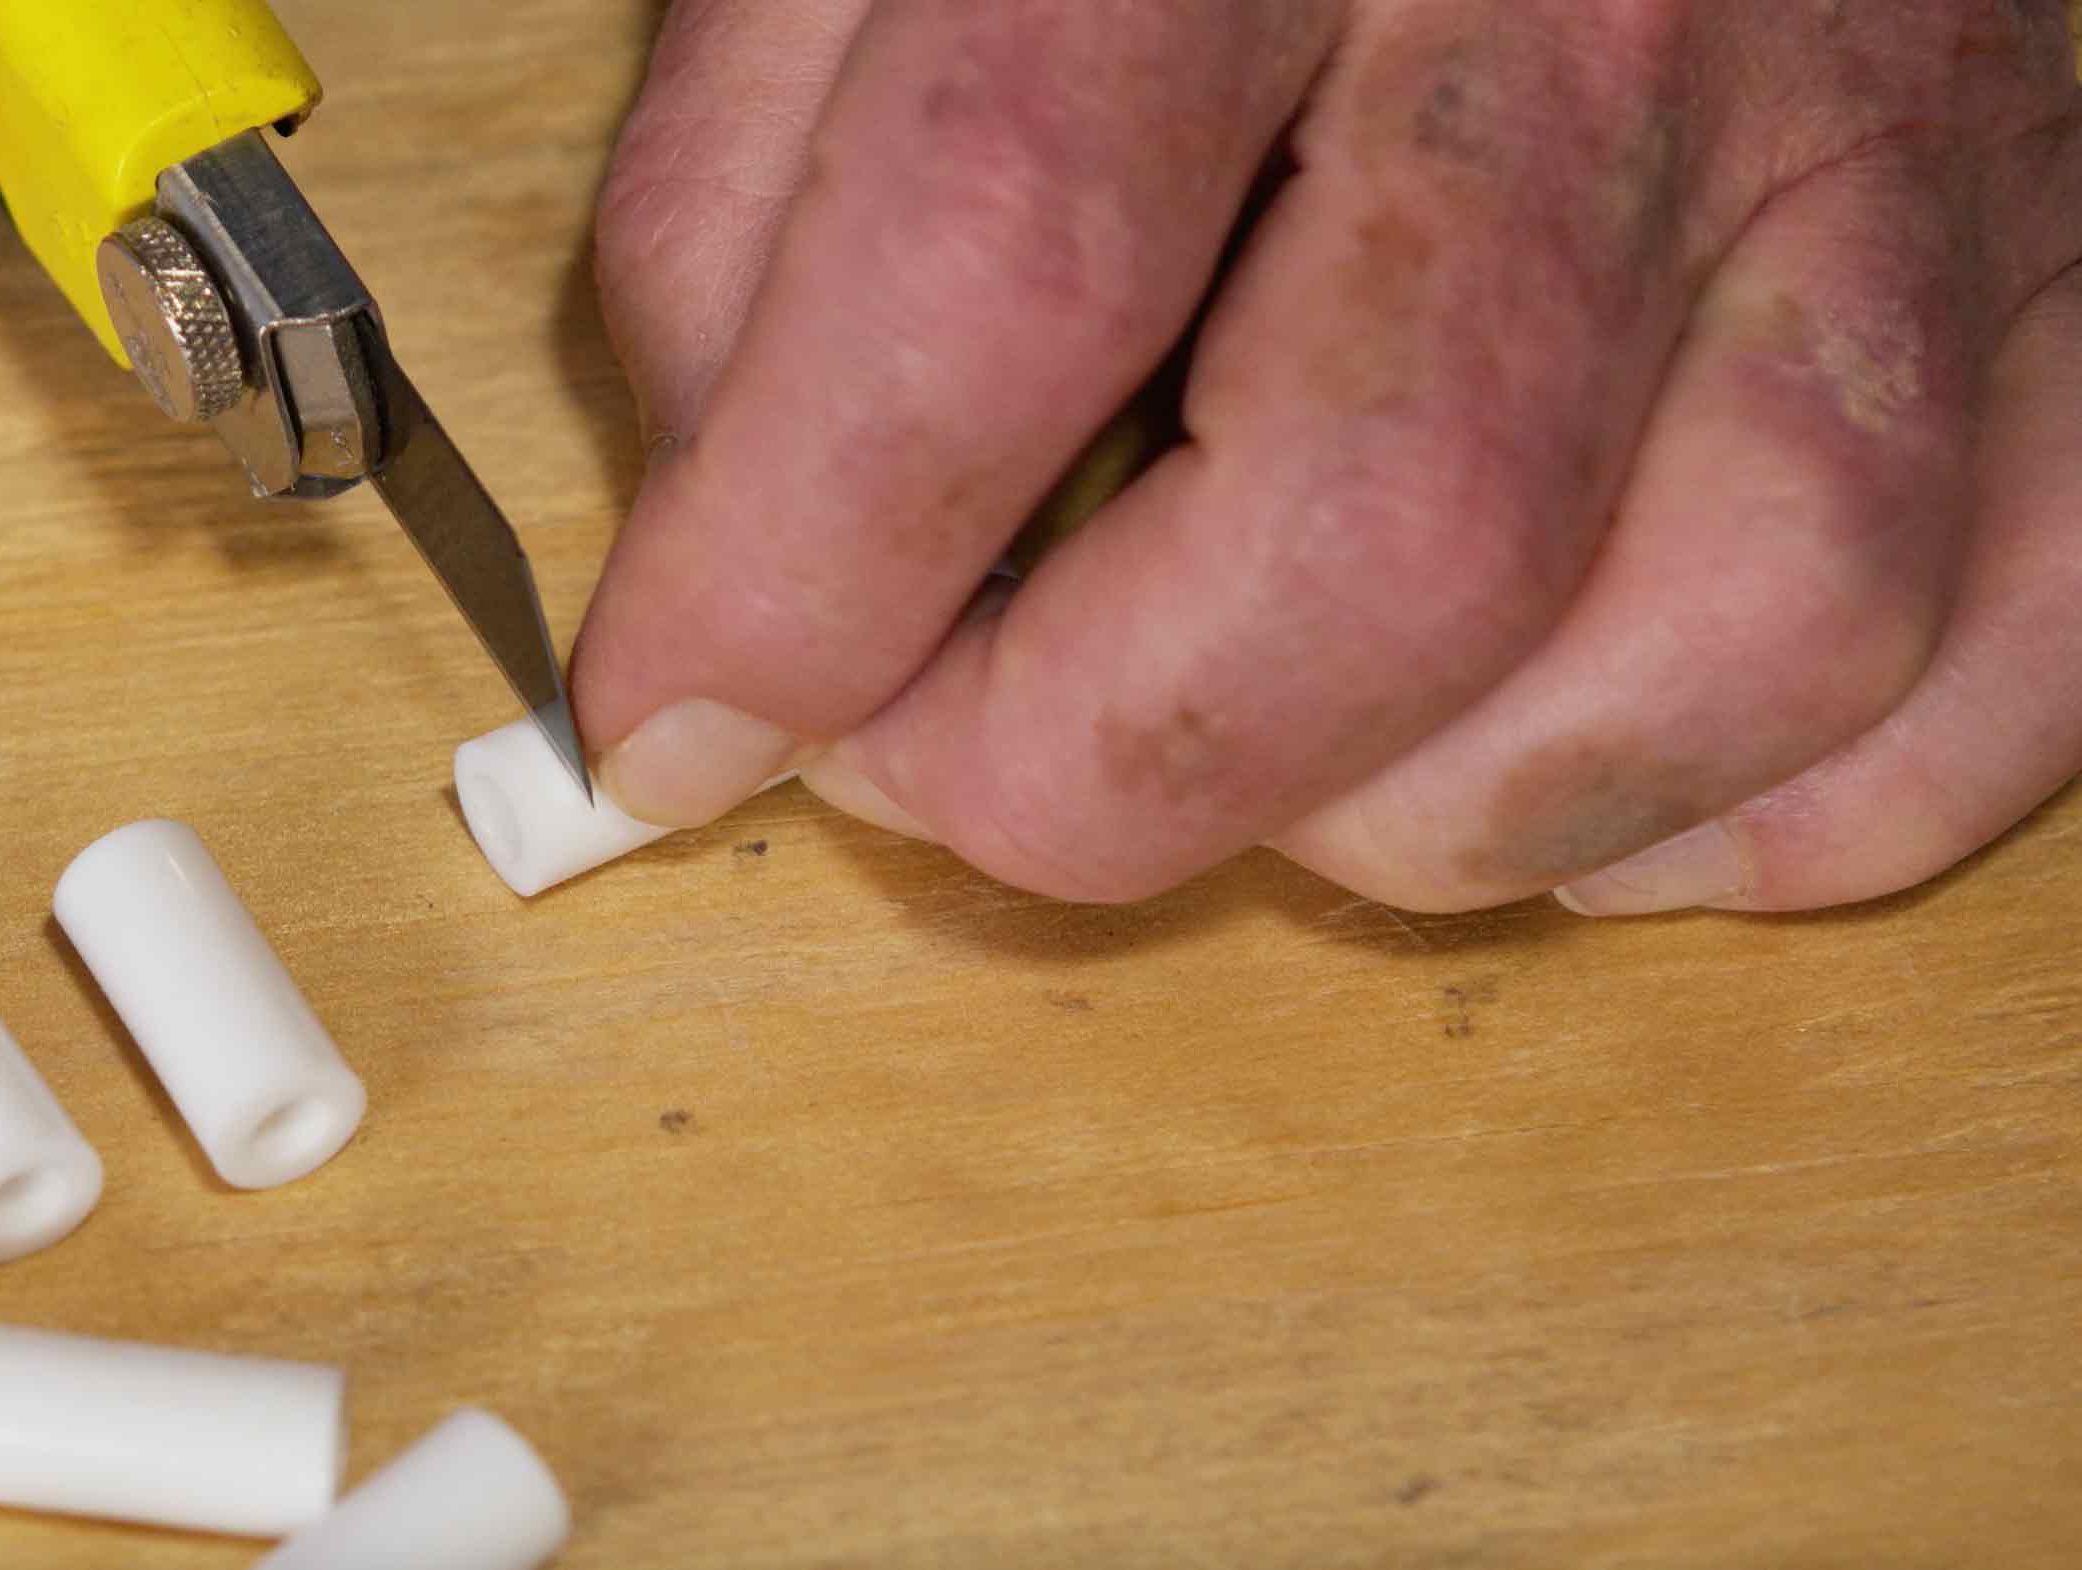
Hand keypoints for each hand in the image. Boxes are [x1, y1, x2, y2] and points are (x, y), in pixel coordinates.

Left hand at [573, 0, 2081, 914]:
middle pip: (1396, 514)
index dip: (804, 563)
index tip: (676, 721)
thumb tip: (729, 563)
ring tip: (1263, 744)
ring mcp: (1893, 132)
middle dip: (1098, 759)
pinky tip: (1563, 766)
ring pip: (1738, 631)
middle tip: (958, 752)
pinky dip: (1765, 812)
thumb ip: (755, 190)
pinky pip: (1998, 655)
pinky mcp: (2055, 265)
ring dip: (1430, 811)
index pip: (1010, 247)